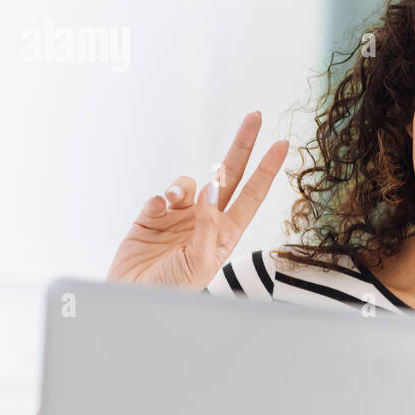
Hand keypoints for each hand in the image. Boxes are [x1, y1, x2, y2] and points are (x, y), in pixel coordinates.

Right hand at [106, 111, 289, 289]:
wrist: (132, 297)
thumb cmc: (172, 288)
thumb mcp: (199, 262)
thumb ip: (208, 226)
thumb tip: (213, 190)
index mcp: (225, 232)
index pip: (252, 194)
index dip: (267, 170)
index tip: (282, 145)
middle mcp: (206, 219)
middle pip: (229, 174)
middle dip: (242, 145)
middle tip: (254, 116)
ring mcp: (180, 215)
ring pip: (189, 182)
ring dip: (183, 185)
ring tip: (172, 200)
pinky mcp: (153, 215)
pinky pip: (159, 195)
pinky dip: (158, 198)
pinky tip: (154, 212)